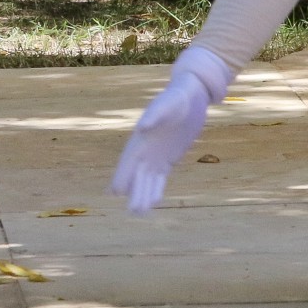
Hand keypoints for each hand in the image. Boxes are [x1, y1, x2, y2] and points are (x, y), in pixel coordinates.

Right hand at [110, 48, 230, 214]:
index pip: (128, 160)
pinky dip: (157, 187)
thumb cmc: (177, 96)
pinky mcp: (169, 157)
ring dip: (144, 194)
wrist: (191, 94)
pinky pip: (161, 176)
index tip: (116, 192)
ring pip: (148, 178)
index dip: (123, 175)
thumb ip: (156, 115)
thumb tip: (142, 128)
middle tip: (134, 212)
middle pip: (137, 174)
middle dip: (135, 192)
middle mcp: (145, 148)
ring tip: (140, 213)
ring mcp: (156, 154)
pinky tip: (155, 200)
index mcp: (141, 137)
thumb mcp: (169, 104)